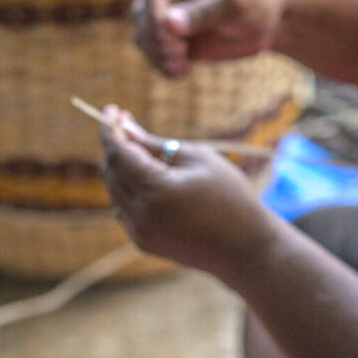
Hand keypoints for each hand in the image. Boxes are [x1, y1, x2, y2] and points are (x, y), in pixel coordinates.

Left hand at [98, 105, 275, 276]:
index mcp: (156, 191)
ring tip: (139, 147)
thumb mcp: (198, 159)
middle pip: (112, 172)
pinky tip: (147, 176)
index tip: (112, 109)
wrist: (246, 248)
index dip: (111, 130)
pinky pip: (125, 208)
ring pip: (116, 191)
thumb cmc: (230, 196)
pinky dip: (129, 188)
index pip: (119, 154)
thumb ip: (157, 145)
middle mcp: (141, 215)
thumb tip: (127, 131)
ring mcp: (140, 232)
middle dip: (115, 146)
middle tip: (125, 124)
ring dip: (121, 167)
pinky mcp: (144, 243)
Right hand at [131, 0, 286, 77]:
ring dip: (157, 56)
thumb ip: (202, 12)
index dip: (155, 18)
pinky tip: (182, 74)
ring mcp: (172, 17)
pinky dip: (165, 66)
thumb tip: (169, 23)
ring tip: (182, 67)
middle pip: (141, 17)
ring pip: (145, 38)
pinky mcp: (179, 40)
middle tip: (179, 55)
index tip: (169, 40)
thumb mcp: (234, 1)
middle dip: (155, 39)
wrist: (276, 17)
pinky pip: (160, 55)